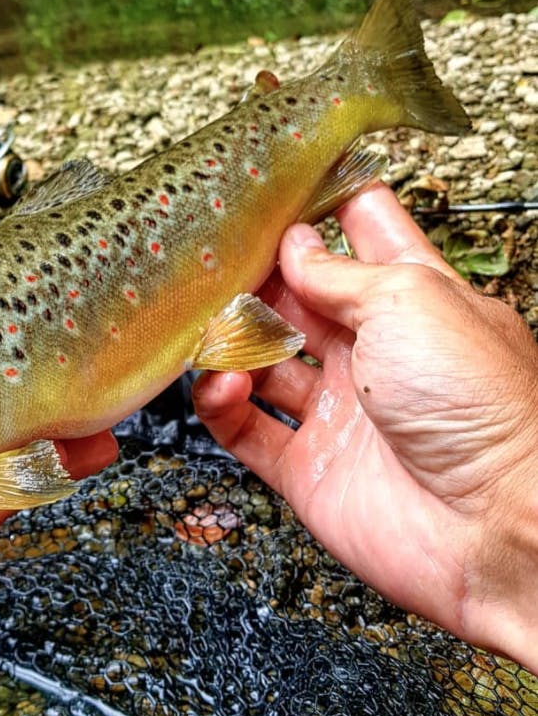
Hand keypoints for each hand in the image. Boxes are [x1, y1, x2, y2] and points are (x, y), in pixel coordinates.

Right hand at [193, 183, 537, 671]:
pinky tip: (224, 384)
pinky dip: (221, 403)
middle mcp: (373, 351)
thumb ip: (338, 274)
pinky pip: (245, 427)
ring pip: (262, 360)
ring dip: (233, 342)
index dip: (321, 206)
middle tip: (220, 262)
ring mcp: (339, 408)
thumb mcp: (409, 300)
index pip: (362, 233)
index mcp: (412, 299)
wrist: (496, 529)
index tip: (275, 186)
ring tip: (219, 332)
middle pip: (298, 297)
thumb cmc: (482, 405)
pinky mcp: (308, 465)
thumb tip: (294, 247)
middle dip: (258, 278)